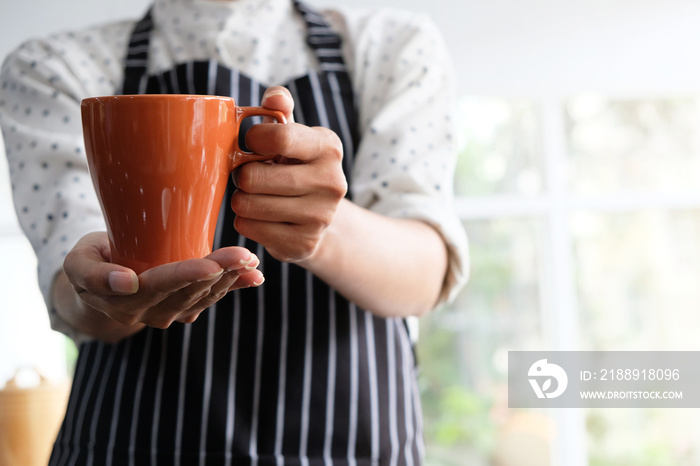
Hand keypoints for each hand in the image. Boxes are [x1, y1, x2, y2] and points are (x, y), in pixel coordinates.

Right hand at [60, 232, 263, 339]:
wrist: (99, 280)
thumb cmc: (90, 261)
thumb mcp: (78, 263)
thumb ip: (93, 274)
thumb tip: (126, 283)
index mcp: (124, 300)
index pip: (158, 286)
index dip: (185, 276)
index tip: (209, 265)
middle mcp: (149, 312)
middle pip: (189, 292)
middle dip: (219, 272)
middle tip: (244, 255)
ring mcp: (169, 313)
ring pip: (205, 297)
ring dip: (231, 279)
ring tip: (250, 260)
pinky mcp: (184, 308)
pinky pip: (211, 298)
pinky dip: (235, 286)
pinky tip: (254, 277)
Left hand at [231, 86, 347, 261]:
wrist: (321, 216)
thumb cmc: (296, 166)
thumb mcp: (293, 135)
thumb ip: (280, 109)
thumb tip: (274, 97)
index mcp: (328, 147)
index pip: (278, 137)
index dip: (252, 140)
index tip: (252, 145)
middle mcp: (332, 182)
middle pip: (254, 176)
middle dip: (242, 175)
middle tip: (249, 176)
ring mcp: (320, 217)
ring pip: (248, 205)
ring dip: (241, 200)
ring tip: (255, 196)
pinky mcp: (304, 244)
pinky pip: (249, 228)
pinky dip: (245, 222)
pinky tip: (260, 217)